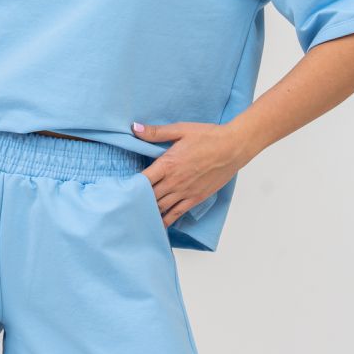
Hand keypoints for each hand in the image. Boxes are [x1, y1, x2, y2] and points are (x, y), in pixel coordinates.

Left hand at [131, 120, 247, 227]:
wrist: (233, 147)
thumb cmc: (208, 136)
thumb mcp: (180, 129)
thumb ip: (156, 132)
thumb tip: (134, 128)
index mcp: (168, 164)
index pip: (143, 180)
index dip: (129, 186)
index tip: (119, 188)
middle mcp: (175, 181)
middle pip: (149, 197)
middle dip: (136, 201)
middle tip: (123, 205)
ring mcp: (185, 192)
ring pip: (160, 208)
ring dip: (148, 211)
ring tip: (135, 215)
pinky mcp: (196, 198)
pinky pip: (176, 214)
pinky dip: (165, 220)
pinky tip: (157, 224)